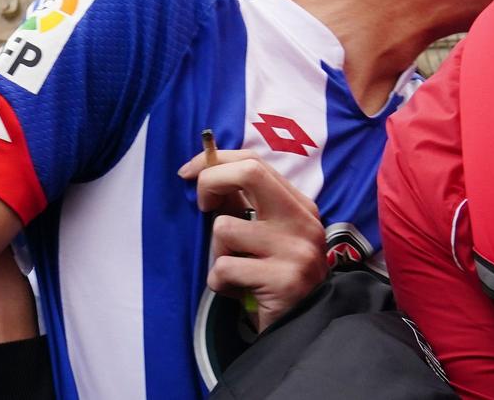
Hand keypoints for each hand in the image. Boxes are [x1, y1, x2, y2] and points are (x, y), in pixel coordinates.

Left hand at [178, 147, 326, 330]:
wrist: (303, 330)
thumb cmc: (273, 277)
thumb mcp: (264, 235)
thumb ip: (241, 203)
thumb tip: (203, 172)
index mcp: (300, 206)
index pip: (255, 162)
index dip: (215, 161)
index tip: (189, 172)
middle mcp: (304, 223)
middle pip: (249, 172)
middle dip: (210, 182)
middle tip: (202, 207)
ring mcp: (296, 251)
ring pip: (224, 228)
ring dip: (217, 253)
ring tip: (237, 272)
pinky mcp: (284, 280)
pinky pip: (224, 267)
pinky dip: (220, 282)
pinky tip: (240, 292)